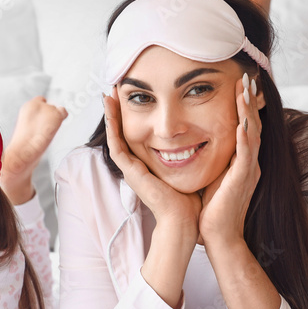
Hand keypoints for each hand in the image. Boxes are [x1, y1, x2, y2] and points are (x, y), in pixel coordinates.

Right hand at [102, 87, 201, 229]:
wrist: (183, 220)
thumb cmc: (188, 199)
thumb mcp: (187, 168)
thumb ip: (187, 153)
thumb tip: (200, 136)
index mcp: (146, 164)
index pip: (135, 134)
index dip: (132, 115)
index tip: (133, 95)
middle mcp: (135, 165)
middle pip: (121, 133)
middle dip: (117, 110)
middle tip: (115, 89)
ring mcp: (130, 168)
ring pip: (114, 136)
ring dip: (109, 115)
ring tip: (108, 94)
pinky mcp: (130, 172)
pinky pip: (116, 146)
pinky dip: (112, 127)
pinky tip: (110, 111)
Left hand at [198, 73, 261, 244]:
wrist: (219, 236)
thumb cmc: (213, 209)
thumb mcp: (214, 176)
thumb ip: (213, 159)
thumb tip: (198, 143)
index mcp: (242, 161)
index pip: (246, 126)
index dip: (244, 105)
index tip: (240, 84)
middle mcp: (250, 162)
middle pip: (254, 124)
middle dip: (249, 100)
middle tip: (247, 77)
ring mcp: (248, 170)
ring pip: (252, 134)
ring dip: (248, 111)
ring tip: (245, 89)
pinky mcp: (242, 180)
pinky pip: (246, 154)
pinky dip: (245, 138)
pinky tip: (242, 123)